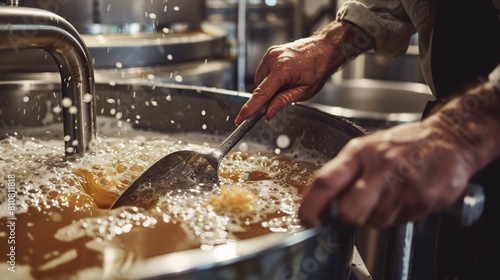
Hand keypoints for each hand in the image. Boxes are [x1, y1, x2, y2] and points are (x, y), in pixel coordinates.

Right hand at [235, 37, 335, 124]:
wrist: (323, 49)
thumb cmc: (318, 68)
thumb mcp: (304, 91)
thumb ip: (283, 101)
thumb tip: (268, 113)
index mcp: (282, 68)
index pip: (261, 93)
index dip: (249, 108)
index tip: (241, 118)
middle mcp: (272, 59)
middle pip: (259, 88)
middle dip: (267, 97)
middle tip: (284, 96)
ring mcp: (270, 55)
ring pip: (260, 81)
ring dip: (269, 88)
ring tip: (287, 83)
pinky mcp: (270, 54)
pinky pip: (263, 72)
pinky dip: (269, 79)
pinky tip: (283, 77)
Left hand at [298, 119, 476, 227]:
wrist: (450, 139)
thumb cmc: (405, 143)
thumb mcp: (369, 148)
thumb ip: (346, 172)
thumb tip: (322, 200)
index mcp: (359, 153)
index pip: (325, 182)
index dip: (311, 206)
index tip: (307, 219)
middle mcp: (379, 168)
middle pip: (349, 210)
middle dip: (347, 218)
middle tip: (351, 214)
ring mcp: (402, 185)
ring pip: (375, 221)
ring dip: (377, 215)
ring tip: (390, 193)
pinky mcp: (422, 199)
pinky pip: (399, 221)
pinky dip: (398, 215)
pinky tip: (405, 196)